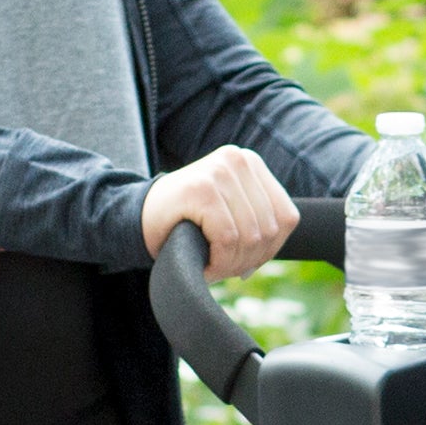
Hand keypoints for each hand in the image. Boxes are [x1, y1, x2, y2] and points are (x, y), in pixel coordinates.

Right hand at [141, 146, 296, 281]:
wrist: (139, 219)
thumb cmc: (189, 223)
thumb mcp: (232, 213)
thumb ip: (261, 219)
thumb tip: (285, 239)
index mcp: (251, 164)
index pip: (287, 218)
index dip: (270, 249)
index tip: (245, 259)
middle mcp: (238, 160)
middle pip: (269, 230)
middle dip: (249, 259)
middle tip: (224, 264)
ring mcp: (220, 171)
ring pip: (250, 237)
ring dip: (232, 263)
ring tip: (212, 262)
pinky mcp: (203, 189)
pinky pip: (228, 239)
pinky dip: (219, 261)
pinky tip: (205, 261)